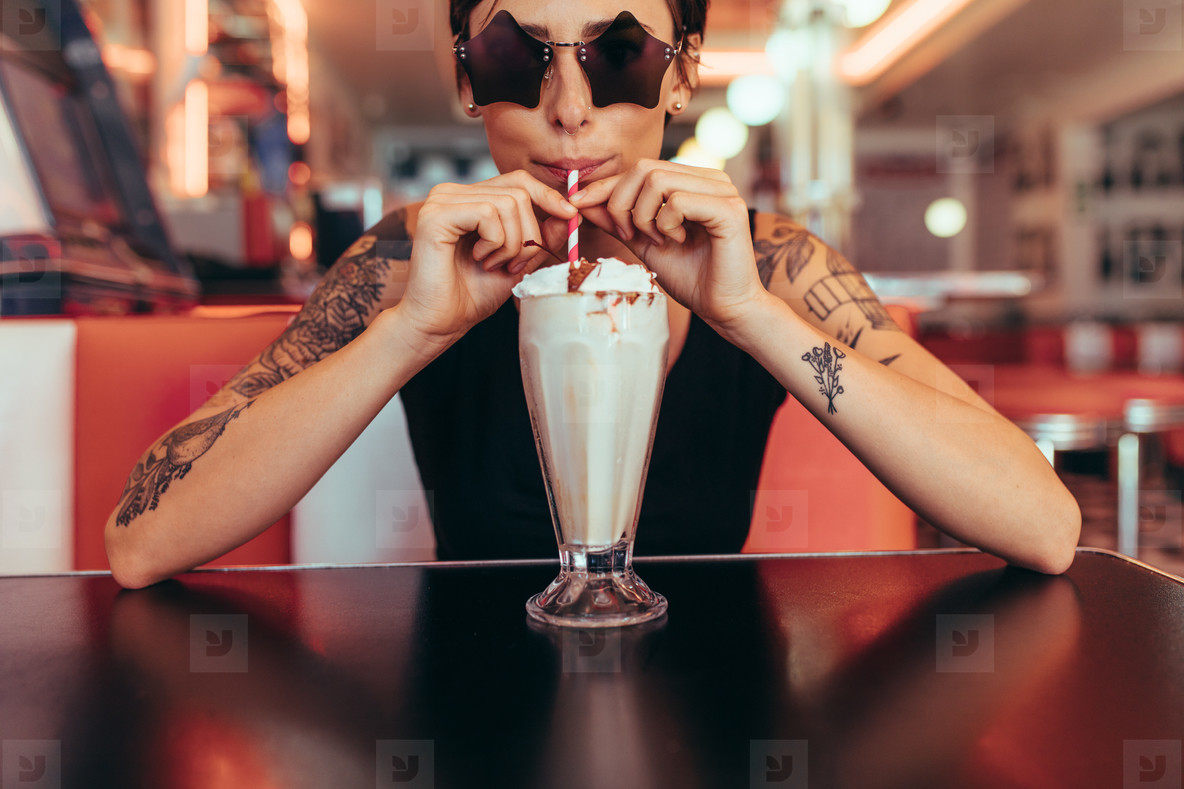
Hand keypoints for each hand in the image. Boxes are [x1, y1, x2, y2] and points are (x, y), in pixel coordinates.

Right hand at [398, 170, 575, 348]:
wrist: (438, 323)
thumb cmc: (472, 296)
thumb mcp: (519, 263)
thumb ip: (542, 237)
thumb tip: (571, 213)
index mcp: (470, 199)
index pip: (518, 180)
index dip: (547, 195)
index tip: (570, 216)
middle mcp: (453, 193)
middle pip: (518, 191)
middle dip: (530, 233)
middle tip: (515, 265)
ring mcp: (442, 201)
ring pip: (508, 203)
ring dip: (513, 244)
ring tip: (494, 265)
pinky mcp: (436, 215)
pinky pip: (488, 215)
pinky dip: (495, 243)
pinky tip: (480, 260)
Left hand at [570, 159, 771, 330]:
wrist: (723, 307)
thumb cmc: (690, 277)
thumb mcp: (644, 244)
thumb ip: (619, 220)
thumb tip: (582, 202)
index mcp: (693, 182)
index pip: (640, 169)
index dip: (606, 185)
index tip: (577, 203)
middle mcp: (710, 178)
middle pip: (644, 168)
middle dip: (622, 203)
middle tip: (630, 235)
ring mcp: (723, 190)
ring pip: (658, 181)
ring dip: (644, 216)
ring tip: (657, 240)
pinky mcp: (729, 208)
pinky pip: (678, 202)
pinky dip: (666, 224)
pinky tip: (678, 242)